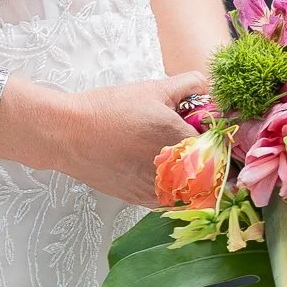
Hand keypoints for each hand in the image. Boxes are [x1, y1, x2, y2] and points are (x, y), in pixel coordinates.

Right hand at [0, 71, 211, 203]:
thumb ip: (188, 85)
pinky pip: (168, 201)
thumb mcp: (153, 89)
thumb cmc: (108, 110)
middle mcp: (172, 171)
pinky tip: (161, 174)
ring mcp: (156, 189)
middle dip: (207, 162)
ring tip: (178, 162)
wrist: (67, 135)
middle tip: (196, 147)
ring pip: (190, 193)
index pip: (218, 149)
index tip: (210, 135)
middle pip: (208, 174)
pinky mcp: (138, 199)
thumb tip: (207, 86)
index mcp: (181, 141)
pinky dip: (171, 191)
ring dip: (191, 181)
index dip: (217, 141)